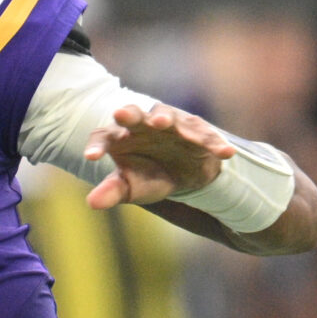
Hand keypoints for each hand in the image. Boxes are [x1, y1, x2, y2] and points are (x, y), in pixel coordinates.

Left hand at [82, 100, 236, 209]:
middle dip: (130, 114)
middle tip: (122, 114)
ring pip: (169, 117)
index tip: (91, 157)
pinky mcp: (199, 133)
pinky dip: (215, 143)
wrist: (183, 174)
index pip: (104, 136)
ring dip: (166, 118)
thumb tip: (92, 203)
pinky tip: (226, 153)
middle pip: (135, 115)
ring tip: (163, 122)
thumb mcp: (129, 187)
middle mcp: (145, 124)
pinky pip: (207, 137)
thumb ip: (112, 192)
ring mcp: (173, 125)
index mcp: (121, 136)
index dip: (97, 145)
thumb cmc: (147, 176)